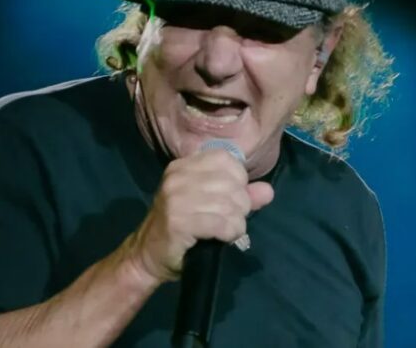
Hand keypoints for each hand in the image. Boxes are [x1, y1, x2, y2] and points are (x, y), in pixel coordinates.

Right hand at [124, 149, 273, 282]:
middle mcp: (178, 177)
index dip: (238, 179)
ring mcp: (176, 198)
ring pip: (229, 204)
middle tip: (231, 220)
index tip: (231, 198)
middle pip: (232, 182)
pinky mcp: (178, 221)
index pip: (226, 159)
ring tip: (228, 231)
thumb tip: (268, 191)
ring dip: (236, 222)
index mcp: (183, 166)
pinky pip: (221, 223)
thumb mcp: (209, 206)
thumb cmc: (181, 229)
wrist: (147, 256)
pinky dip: (230, 233)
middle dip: (240, 205)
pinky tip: (224, 238)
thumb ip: (239, 196)